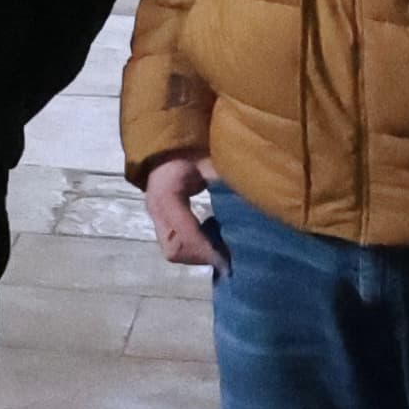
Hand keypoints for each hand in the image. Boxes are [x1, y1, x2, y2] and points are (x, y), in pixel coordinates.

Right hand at [141, 155, 225, 274]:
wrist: (168, 145)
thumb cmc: (191, 151)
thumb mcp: (210, 162)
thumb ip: (225, 183)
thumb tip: (252, 203)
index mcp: (167, 196)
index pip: (187, 234)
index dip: (208, 250)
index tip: (229, 262)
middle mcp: (156, 210)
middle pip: (174, 250)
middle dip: (200, 257)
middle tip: (225, 257)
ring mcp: (155, 216)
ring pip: (172, 251)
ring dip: (196, 254)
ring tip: (220, 250)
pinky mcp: (159, 220)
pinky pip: (173, 244)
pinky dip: (192, 247)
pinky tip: (211, 240)